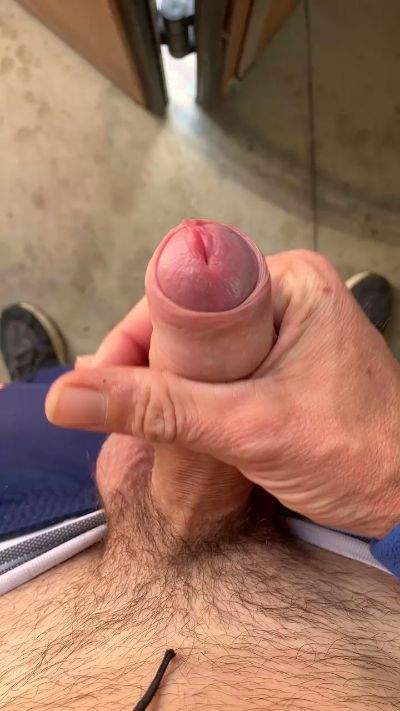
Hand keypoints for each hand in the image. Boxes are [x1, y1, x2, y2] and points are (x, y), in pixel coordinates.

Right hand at [46, 251, 399, 537]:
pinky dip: (197, 394)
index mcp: (288, 281)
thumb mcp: (248, 428)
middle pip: (192, 320)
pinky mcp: (290, 362)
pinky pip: (226, 368)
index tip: (103, 383)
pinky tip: (174, 421)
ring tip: (138, 421)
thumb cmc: (354, 457)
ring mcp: (291, 328)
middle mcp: (289, 294)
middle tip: (117, 409)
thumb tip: (66, 397)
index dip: (134, 336)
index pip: (185, 291)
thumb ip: (161, 411)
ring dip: (170, 384)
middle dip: (150, 365)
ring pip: (206, 348)